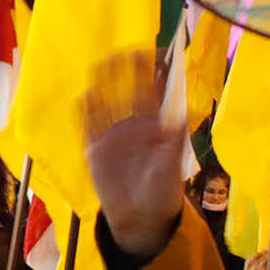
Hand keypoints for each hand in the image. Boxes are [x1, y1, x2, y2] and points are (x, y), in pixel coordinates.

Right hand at [82, 47, 185, 254]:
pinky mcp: (96, 151)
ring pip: (108, 102)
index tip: (153, 52)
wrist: (141, 219)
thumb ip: (175, 141)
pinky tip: (86, 96)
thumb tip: (183, 114)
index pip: (154, 92)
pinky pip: (91, 126)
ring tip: (103, 63)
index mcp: (155, 127)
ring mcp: (114, 136)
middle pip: (128, 91)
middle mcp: (134, 126)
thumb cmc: (162, 193)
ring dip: (106, 84)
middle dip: (126, 70)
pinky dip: (88, 112)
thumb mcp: (172, 168)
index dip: (153, 73)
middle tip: (124, 50)